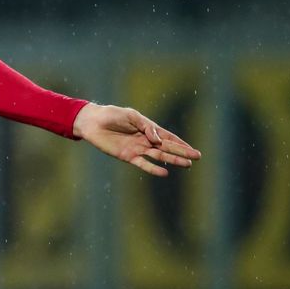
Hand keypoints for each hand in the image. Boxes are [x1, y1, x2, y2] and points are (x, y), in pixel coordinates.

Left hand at [73, 103, 200, 176]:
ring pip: (159, 156)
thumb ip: (146, 126)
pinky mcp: (127, 156)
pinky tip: (164, 173)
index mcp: (147, 129)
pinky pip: (143, 163)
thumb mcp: (131, 115)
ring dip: (172, 160)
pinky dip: (153, 168)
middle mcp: (145, 140)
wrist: (92, 122)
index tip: (193, 149)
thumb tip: (158, 140)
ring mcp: (137, 149)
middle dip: (182, 152)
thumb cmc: (111, 115)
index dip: (180, 143)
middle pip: (167, 148)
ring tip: (187, 164)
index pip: (168, 137)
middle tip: (197, 157)